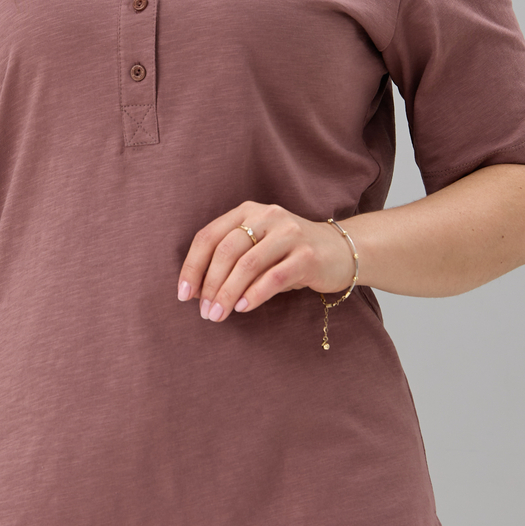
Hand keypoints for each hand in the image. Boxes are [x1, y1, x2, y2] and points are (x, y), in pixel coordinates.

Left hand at [177, 201, 355, 321]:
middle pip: (226, 250)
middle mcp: (267, 216)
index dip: (192, 266)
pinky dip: (254, 295)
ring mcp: (289, 234)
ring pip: (247, 264)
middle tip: (203, 311)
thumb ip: (229, 261)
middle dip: (209, 284)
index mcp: (247, 210)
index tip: (183, 294)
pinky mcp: (308, 256)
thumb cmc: (288, 254)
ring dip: (227, 293)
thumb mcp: (257, 248)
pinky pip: (274, 277)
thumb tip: (196, 292)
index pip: (208, 236)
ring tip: (217, 315)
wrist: (341, 251)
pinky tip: (242, 308)